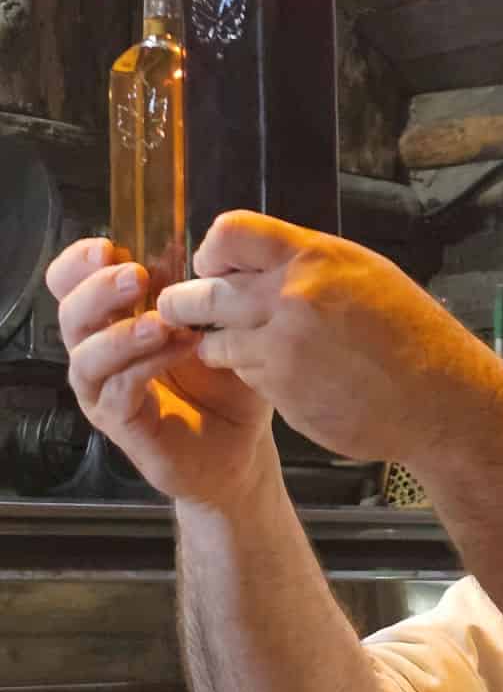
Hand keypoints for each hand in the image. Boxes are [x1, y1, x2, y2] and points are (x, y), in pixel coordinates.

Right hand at [46, 238, 275, 505]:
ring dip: (121, 333)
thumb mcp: (224, 328)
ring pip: (86, 356)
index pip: (73, 284)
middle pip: (71, 313)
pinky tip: (179, 350)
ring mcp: (106, 391)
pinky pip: (118, 392)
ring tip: (161, 322)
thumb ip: (205, 292)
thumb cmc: (228, 383)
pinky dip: (145, 367)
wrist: (243, 446)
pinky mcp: (122, 424)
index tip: (111, 245)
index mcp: (116, 320)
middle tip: (136, 277)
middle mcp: (102, 354)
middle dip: (97, 289)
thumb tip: (204, 249)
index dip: (80, 262)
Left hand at [155, 212, 490, 463]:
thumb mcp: (366, 274)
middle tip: (185, 309)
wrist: (441, 398)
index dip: (212, 252)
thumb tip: (258, 262)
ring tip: (242, 347)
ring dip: (221, 345)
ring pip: (216, 343)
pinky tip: (288, 374)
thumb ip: (309, 265)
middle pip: (203, 294)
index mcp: (316, 260)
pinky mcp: (283, 393)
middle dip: (185, 303)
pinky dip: (256, 374)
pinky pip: (247, 376)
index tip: (215, 267)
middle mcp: (292, 300)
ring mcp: (284, 350)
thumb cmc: (412, 334)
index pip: (229, 234)